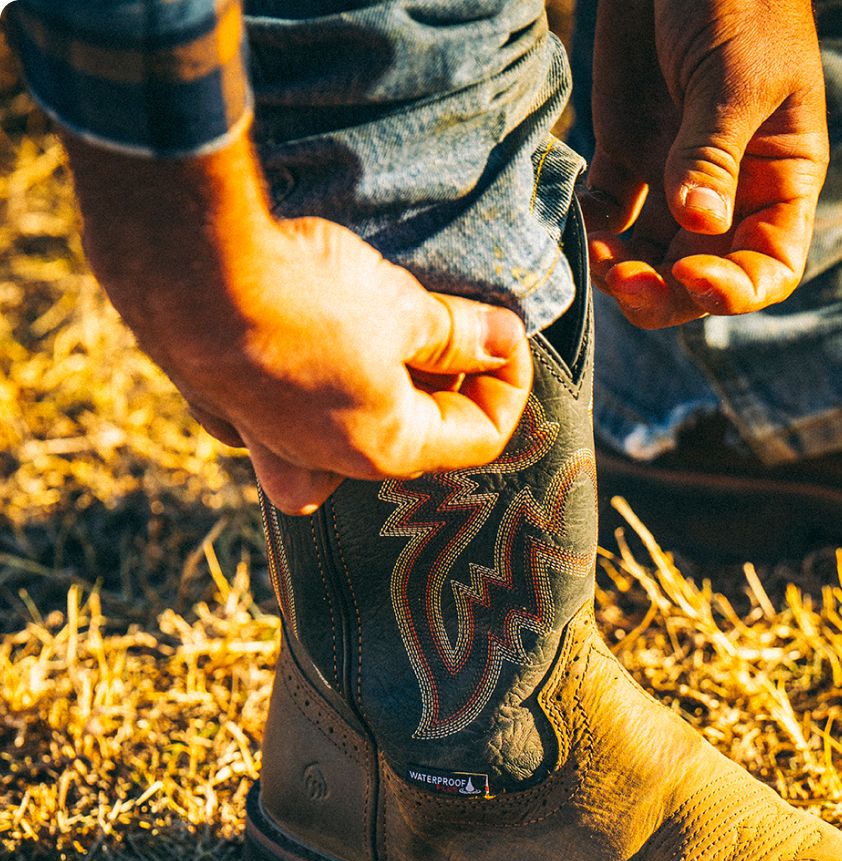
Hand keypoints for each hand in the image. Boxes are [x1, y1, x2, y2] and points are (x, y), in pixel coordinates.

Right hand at [63, 133, 531, 514]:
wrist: (185, 270)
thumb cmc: (305, 297)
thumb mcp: (402, 308)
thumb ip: (459, 335)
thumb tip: (502, 341)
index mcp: (386, 450)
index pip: (480, 436)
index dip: (509, 383)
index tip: (508, 331)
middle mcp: (328, 463)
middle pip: (416, 437)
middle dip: (449, 383)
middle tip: (458, 323)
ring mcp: (271, 443)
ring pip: (346, 441)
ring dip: (382, 395)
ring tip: (390, 334)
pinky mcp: (227, 408)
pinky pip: (284, 420)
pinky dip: (312, 391)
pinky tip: (313, 346)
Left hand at [581, 0, 828, 328]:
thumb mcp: (736, 76)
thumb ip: (712, 153)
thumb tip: (699, 226)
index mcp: (779, 179)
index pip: (771, 266)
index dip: (736, 291)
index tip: (693, 277)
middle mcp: (731, 191)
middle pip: (703, 276)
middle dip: (666, 294)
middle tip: (625, 284)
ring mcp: (676, 176)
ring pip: (652, 257)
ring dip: (624, 272)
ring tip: (597, 261)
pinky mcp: (628, 154)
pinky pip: (610, 214)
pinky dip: (592, 231)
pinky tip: (578, 221)